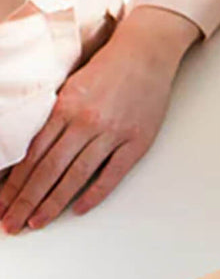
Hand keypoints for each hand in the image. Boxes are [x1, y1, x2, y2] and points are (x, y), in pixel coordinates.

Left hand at [0, 7, 198, 233]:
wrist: (146, 53)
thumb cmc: (108, 69)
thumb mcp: (70, 87)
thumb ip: (52, 118)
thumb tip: (28, 153)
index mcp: (65, 108)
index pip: (32, 155)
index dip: (14, 184)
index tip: (1, 205)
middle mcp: (86, 122)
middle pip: (49, 170)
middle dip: (26, 201)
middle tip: (11, 225)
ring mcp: (113, 132)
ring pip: (76, 175)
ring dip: (53, 203)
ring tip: (36, 222)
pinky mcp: (138, 140)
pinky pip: (113, 172)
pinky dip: (95, 193)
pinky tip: (78, 208)